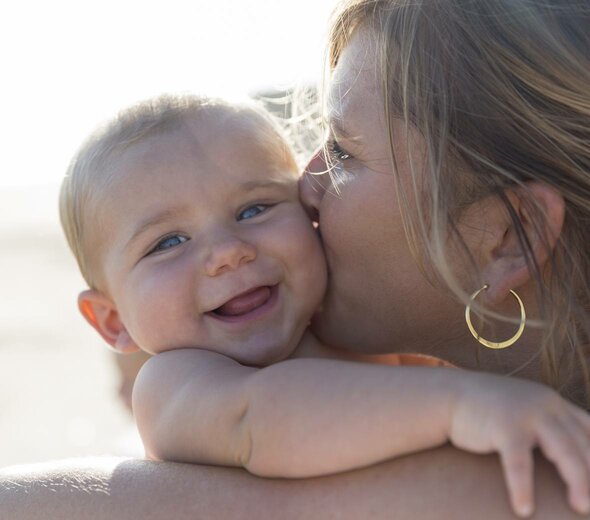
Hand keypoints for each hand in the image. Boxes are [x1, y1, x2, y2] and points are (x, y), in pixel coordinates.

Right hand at [449, 374, 589, 517]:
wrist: (448, 394)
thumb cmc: (486, 409)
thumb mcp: (522, 408)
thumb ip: (545, 424)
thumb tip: (564, 456)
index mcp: (553, 402)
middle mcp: (546, 404)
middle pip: (584, 444)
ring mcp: (526, 413)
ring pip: (565, 452)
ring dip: (579, 483)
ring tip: (580, 507)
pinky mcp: (503, 426)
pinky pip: (519, 463)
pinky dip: (523, 487)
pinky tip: (523, 508)